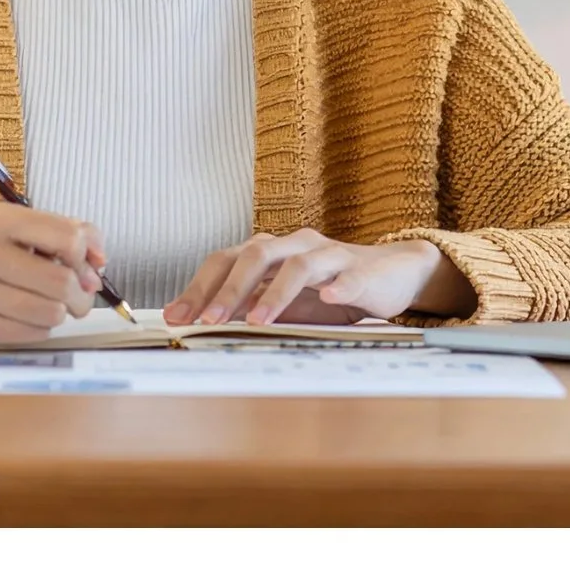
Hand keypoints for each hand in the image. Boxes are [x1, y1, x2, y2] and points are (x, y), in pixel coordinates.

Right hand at [0, 200, 103, 343]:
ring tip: (52, 306)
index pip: (68, 238)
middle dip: (81, 295)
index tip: (87, 267)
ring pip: (50, 313)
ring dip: (61, 313)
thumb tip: (99, 263)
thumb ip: (68, 232)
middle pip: (61, 282)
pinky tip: (28, 316)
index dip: (87, 257)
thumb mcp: (21, 227)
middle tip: (78, 297)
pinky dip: (40, 328)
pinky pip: (31, 334)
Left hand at [163, 228, 475, 326]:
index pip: (225, 261)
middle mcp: (295, 245)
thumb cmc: (330, 289)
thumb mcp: (284, 302)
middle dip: (228, 290)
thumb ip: (247, 307)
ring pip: (298, 265)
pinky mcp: (363, 270)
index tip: (176, 318)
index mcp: (270, 251)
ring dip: (275, 293)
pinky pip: (348, 276)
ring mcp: (330, 254)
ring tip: (257, 321)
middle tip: (207, 321)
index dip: (199, 288)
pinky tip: (329, 299)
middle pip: (255, 255)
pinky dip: (338, 286)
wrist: (393, 274)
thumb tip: (199, 324)